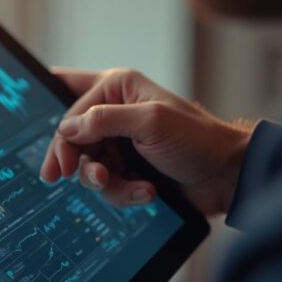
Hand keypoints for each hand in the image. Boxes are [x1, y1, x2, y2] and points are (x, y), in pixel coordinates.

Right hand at [41, 68, 252, 216]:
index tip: (56, 161)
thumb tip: (65, 128)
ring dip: (107, 182)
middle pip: (73, 140)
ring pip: (89, 167)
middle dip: (77, 163)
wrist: (226, 177)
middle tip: (64, 178)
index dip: (60, 134)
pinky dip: (126, 192)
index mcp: (118, 88)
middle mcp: (115, 113)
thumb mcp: (149, 123)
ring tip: (132, 185)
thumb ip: (103, 121)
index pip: (72, 108)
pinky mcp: (128, 169)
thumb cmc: (197, 140)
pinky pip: (109, 185)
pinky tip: (146, 191)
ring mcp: (121, 143)